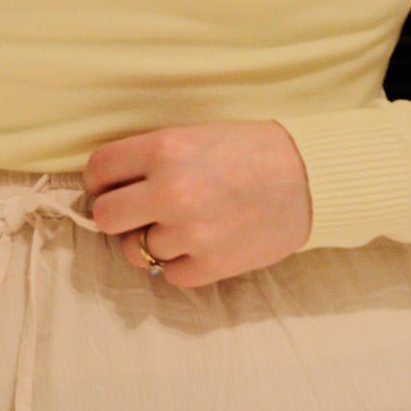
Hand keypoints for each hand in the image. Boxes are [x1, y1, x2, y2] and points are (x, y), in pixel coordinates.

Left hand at [81, 121, 312, 287]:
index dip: (100, 181)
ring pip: (134, 251)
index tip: (109, 186)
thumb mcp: (196, 135)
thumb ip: (150, 158)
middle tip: (137, 212)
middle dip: (118, 215)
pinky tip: (202, 243)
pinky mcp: (209, 266)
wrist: (311, 178)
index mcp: (164, 149)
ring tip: (179, 226)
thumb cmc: (252, 150)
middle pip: (106, 218)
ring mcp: (189, 233)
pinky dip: (180, 263)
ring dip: (150, 242)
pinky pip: (168, 275)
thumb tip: (107, 186)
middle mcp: (170, 191)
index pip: (98, 171)